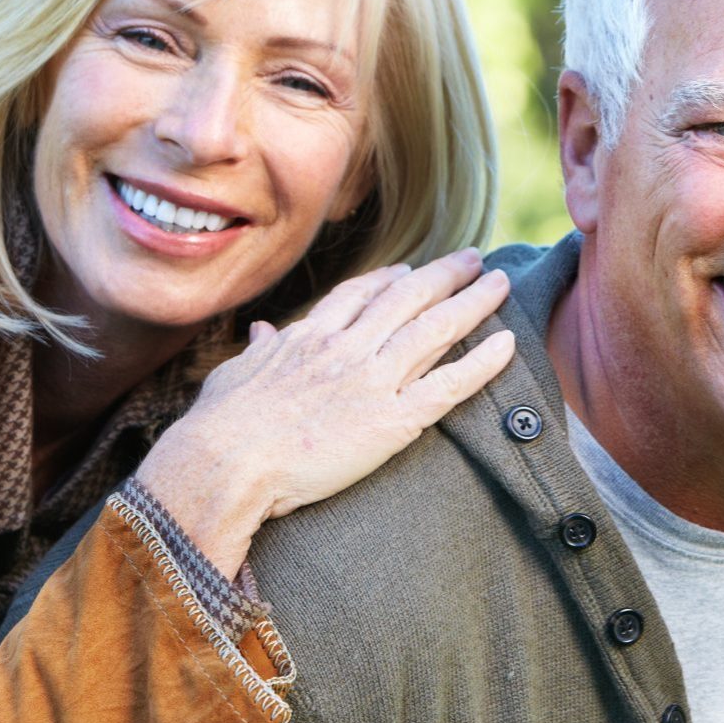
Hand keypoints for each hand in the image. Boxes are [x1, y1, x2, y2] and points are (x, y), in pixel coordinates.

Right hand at [135, 249, 515, 575]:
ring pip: (435, 330)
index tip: (408, 271)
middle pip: (406, 299)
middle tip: (472, 260)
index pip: (357, 296)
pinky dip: (481, 363)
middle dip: (443, 276)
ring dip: (472, 303)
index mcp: (308, 337)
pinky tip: (507, 344)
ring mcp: (371, 381)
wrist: (224, 462)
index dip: (389, 280)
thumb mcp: (232, 376)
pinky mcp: (390, 422)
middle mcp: (346, 348)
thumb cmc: (216, 428)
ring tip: (499, 284)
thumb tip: (261, 332)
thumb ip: (257, 352)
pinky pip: (447, 386)